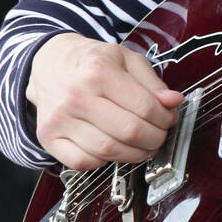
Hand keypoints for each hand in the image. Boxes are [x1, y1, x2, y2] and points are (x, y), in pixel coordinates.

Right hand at [26, 33, 183, 170]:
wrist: (49, 62)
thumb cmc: (90, 61)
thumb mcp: (126, 59)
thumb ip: (152, 82)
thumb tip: (173, 102)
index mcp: (99, 72)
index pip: (144, 107)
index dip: (165, 118)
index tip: (168, 119)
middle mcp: (77, 96)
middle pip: (129, 132)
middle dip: (154, 139)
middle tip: (159, 135)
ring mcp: (60, 119)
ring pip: (108, 151)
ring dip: (134, 154)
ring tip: (141, 145)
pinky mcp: (48, 137)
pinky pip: (82, 162)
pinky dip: (103, 162)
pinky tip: (111, 148)